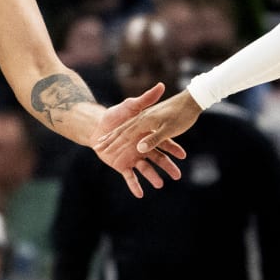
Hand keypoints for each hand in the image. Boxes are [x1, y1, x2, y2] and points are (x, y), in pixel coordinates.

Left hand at [91, 84, 185, 198]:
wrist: (96, 125)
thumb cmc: (115, 114)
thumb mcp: (131, 105)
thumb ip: (146, 99)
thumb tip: (161, 86)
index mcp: (146, 134)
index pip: (163, 142)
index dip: (173, 148)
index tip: (183, 154)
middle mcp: (141, 147)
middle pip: (157, 158)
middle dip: (168, 167)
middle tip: (178, 176)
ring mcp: (132, 157)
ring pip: (145, 168)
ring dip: (152, 177)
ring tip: (161, 184)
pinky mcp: (121, 164)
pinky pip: (129, 177)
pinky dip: (134, 185)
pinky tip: (140, 194)